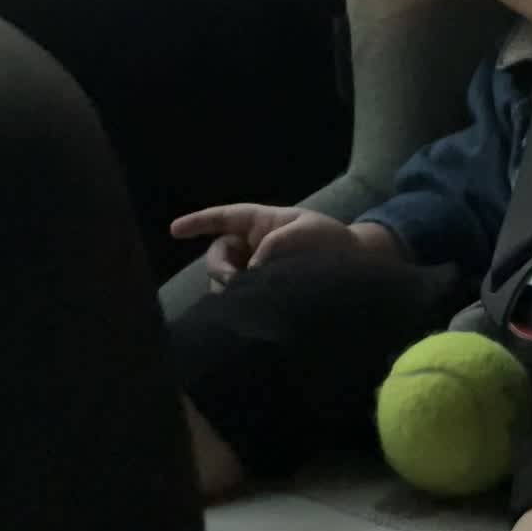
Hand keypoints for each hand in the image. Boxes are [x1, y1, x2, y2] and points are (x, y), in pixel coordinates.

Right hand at [169, 202, 396, 287]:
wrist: (358, 268)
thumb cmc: (331, 241)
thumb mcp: (305, 232)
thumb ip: (273, 247)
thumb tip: (248, 275)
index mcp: (261, 223)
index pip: (224, 218)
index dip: (198, 222)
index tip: (173, 230)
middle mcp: (253, 247)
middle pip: (218, 256)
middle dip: (219, 269)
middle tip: (234, 282)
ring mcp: (258, 271)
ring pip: (227, 281)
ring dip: (230, 290)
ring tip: (248, 298)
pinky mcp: (266, 294)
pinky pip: (241, 299)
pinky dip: (240, 304)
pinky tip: (246, 312)